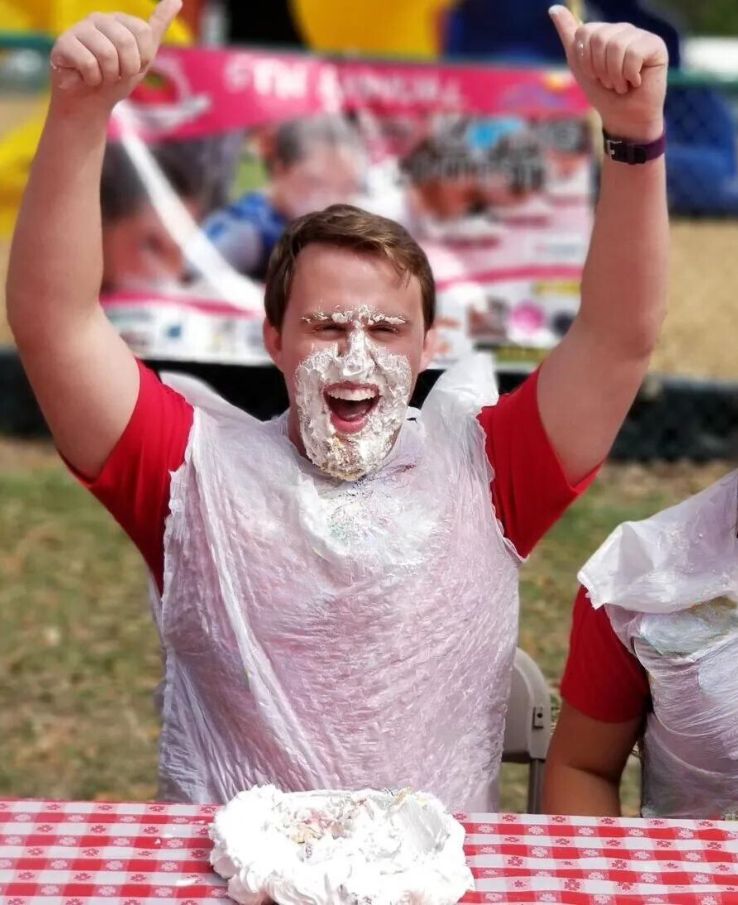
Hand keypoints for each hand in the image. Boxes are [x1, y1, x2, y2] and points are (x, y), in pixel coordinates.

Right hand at [49, 0, 181, 109]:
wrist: (91, 102)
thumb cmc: (116, 78)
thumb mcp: (143, 56)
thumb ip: (157, 28)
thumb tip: (176, 0)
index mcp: (119, 20)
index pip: (144, 32)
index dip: (142, 58)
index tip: (132, 67)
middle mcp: (99, 19)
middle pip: (126, 41)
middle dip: (126, 68)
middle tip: (116, 74)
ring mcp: (79, 29)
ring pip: (107, 54)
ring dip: (108, 76)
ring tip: (100, 76)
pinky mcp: (63, 44)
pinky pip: (88, 63)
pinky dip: (92, 78)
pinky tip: (85, 78)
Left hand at [549, 4, 667, 140]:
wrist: (624, 117)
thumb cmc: (603, 93)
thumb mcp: (580, 65)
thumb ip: (570, 36)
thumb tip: (554, 8)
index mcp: (605, 32)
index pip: (584, 32)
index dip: (585, 60)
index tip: (594, 75)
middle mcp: (623, 30)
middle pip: (599, 37)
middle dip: (599, 68)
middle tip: (609, 81)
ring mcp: (640, 36)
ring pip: (616, 46)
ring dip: (614, 75)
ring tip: (622, 84)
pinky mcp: (656, 45)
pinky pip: (633, 53)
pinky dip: (629, 74)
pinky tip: (636, 81)